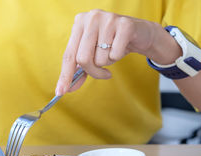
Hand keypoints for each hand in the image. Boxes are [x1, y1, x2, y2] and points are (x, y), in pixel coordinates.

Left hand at [55, 9, 179, 94]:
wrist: (140, 34)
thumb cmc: (112, 44)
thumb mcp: (93, 54)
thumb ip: (80, 70)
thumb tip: (66, 88)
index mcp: (79, 23)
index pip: (68, 55)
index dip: (65, 75)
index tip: (61, 92)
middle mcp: (91, 17)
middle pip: (83, 59)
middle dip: (93, 71)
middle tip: (103, 73)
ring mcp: (108, 19)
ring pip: (100, 58)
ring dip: (108, 62)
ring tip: (113, 51)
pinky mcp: (125, 24)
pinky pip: (115, 54)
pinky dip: (118, 56)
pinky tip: (122, 48)